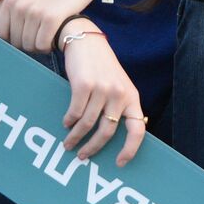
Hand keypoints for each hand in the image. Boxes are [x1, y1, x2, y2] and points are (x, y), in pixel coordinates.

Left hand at [0, 0, 101, 52]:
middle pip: (16, 42)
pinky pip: (42, 44)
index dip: (13, 39)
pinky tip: (55, 38)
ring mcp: (35, 12)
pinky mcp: (52, 18)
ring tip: (48, 37)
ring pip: (29, 45)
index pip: (1, 33)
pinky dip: (48, 46)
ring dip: (39, 46)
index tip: (27, 35)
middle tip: (41, 36)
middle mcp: (20, 5)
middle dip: (28, 43)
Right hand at [59, 24, 146, 166]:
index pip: (138, 129)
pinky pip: (75, 112)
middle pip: (107, 132)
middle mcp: (120, 94)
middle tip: (83, 156)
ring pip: (88, 125)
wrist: (86, 41)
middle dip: (93, 148)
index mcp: (132, 97)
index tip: (119, 162)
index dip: (131, 149)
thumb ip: (118, 106)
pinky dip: (69, 122)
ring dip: (76, 137)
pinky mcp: (84, 85)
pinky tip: (66, 124)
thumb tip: (110, 135)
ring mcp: (102, 90)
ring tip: (69, 143)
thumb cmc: (102, 68)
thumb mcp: (118, 85)